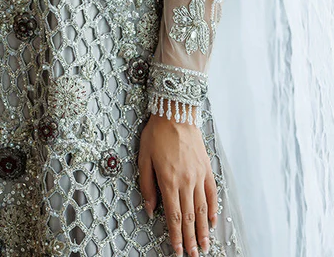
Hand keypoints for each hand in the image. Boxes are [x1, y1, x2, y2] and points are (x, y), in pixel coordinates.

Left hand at [138, 106, 217, 256]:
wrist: (176, 112)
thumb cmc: (157, 133)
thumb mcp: (143, 158)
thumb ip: (147, 185)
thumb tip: (149, 208)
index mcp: (169, 180)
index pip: (173, 216)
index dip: (176, 235)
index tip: (178, 250)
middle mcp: (186, 181)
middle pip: (189, 216)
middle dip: (190, 239)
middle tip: (194, 255)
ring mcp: (198, 175)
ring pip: (202, 208)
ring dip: (202, 229)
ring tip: (204, 246)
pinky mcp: (206, 168)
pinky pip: (211, 193)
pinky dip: (212, 209)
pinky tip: (212, 221)